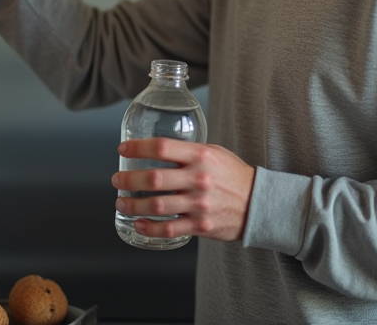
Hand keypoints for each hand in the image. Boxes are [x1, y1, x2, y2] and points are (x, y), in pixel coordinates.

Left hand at [112, 138, 255, 242]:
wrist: (258, 203)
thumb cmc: (233, 175)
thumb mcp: (214, 153)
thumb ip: (189, 152)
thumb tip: (159, 149)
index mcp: (201, 156)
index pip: (162, 147)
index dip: (138, 147)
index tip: (123, 149)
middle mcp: (199, 179)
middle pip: (154, 178)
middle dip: (129, 179)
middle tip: (118, 179)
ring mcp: (199, 204)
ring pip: (156, 206)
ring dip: (132, 205)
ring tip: (121, 202)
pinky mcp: (200, 225)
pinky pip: (168, 229)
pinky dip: (148, 228)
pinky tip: (138, 223)